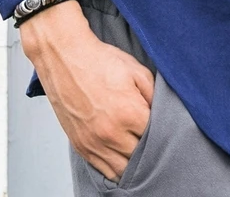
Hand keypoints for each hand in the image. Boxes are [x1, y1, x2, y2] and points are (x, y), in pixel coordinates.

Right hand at [19, 0, 154, 181]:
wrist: (66, 58)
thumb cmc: (100, 61)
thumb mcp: (136, 71)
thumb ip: (154, 95)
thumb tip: (161, 114)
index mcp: (129, 113)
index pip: (156, 137)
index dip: (161, 131)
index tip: (162, 126)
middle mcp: (111, 133)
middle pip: (140, 156)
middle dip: (148, 148)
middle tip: (150, 137)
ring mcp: (94, 143)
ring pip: (123, 170)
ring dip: (133, 162)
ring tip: (138, 149)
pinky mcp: (81, 146)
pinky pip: (104, 170)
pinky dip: (115, 169)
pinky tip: (122, 158)